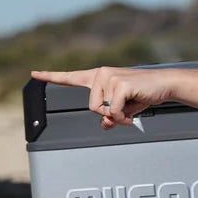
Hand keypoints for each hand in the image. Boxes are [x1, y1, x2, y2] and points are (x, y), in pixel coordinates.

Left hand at [31, 66, 173, 127]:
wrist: (163, 85)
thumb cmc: (142, 94)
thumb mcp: (122, 108)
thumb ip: (108, 115)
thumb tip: (104, 124)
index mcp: (98, 77)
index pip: (71, 77)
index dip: (51, 76)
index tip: (34, 74)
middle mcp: (101, 74)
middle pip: (90, 107)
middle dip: (107, 114)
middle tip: (123, 109)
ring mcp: (109, 77)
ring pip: (101, 110)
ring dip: (117, 116)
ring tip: (130, 107)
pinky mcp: (119, 83)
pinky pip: (112, 111)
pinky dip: (123, 117)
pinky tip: (132, 110)